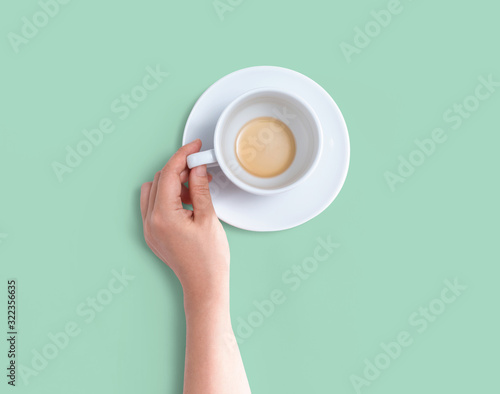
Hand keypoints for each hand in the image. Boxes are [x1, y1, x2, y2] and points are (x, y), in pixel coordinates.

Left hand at [140, 139, 229, 298]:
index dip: (183, 156)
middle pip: (160, 180)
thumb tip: (197, 168)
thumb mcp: (208, 218)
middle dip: (180, 169)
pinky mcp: (153, 234)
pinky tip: (188, 202)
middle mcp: (150, 222)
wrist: (204, 285)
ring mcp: (149, 229)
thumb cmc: (209, 259)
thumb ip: (200, 189)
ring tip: (196, 189)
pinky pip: (154, 205)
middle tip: (200, 167)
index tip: (194, 147)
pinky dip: (169, 197)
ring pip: (154, 191)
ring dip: (173, 183)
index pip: (169, 174)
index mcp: (163, 216)